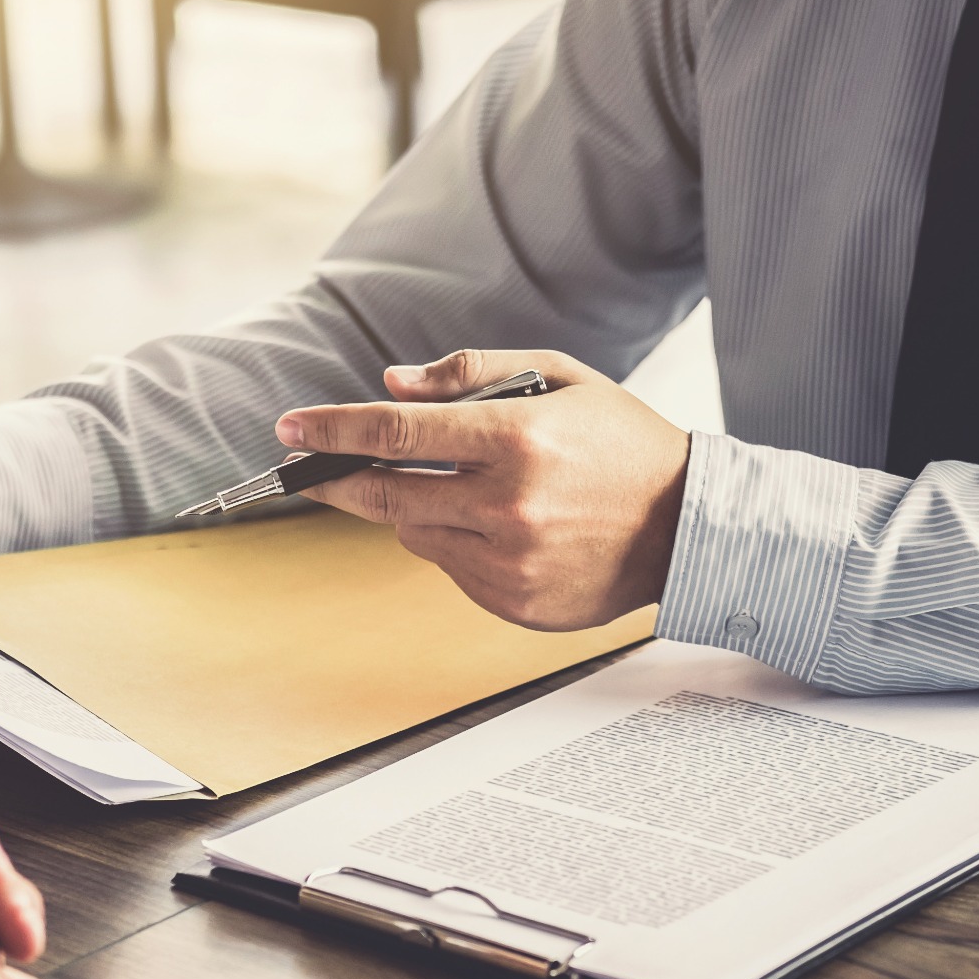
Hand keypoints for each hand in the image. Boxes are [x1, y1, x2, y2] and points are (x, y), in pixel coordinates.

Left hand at [279, 349, 689, 630]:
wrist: (687, 526)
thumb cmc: (622, 444)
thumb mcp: (558, 379)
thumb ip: (469, 376)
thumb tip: (390, 387)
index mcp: (517, 439)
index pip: (397, 435)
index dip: (333, 430)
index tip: (290, 428)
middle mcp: (509, 506)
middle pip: (386, 497)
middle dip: (339, 479)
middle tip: (311, 469)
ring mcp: (510, 562)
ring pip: (415, 535)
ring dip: (413, 509)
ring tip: (461, 488)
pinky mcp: (514, 602)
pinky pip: (451, 569)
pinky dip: (454, 543)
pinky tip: (500, 526)